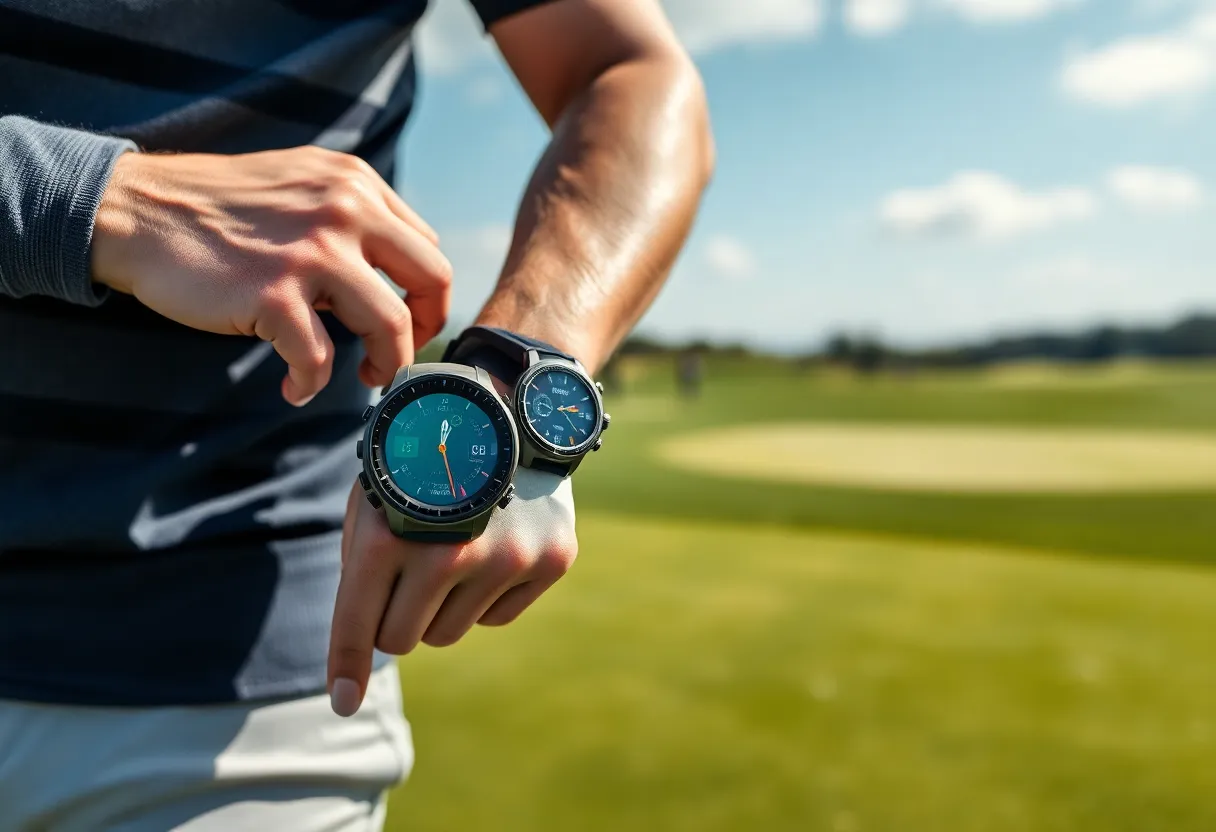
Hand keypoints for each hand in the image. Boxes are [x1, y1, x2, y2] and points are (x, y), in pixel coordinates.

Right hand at [91, 146, 451, 404]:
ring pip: (391, 326)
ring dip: (386, 364)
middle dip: (426, 330)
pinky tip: (295, 386)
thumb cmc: (219, 209)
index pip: (426, 247)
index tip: (408, 321)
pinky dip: (312, 383)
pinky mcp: (274, 295)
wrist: (139, 211)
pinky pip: (320, 359)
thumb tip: (391, 276)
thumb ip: (349, 216)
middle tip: (399, 356)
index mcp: (357, 185)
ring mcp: (313, 252)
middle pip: (433, 280)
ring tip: (364, 378)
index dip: (426, 295)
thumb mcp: (301, 185)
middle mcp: (346, 210)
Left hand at [328, 468, 577, 716]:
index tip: (343, 702)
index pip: (359, 622)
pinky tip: (490, 547)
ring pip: (449, 634)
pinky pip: (495, 617)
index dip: (345, 667)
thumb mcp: (375, 494)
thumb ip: (360, 567)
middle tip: (406, 575)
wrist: (508, 408)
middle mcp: (449, 554)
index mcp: (392, 535)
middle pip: (402, 639)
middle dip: (394, 620)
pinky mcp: (550, 560)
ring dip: (440, 607)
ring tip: (451, 550)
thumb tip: (362, 652)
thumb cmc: (424, 459)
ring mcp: (506, 559)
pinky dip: (484, 596)